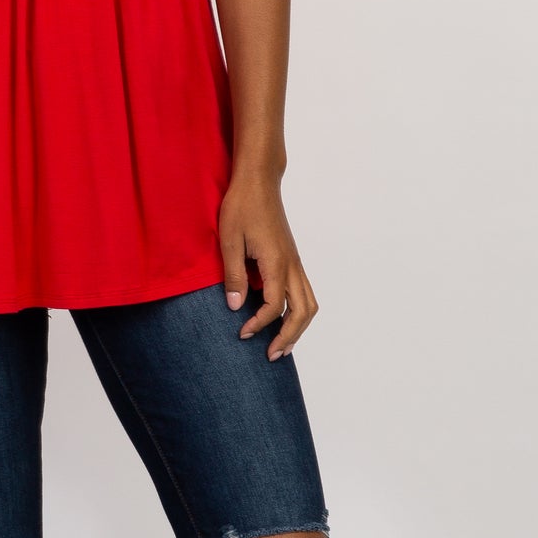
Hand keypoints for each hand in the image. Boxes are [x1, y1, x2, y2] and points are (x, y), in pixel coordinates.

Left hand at [217, 174, 318, 360]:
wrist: (258, 182)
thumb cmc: (241, 206)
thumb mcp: (229, 241)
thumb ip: (234, 275)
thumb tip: (234, 306)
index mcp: (276, 261)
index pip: (274, 305)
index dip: (259, 324)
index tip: (242, 333)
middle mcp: (291, 264)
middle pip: (302, 311)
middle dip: (288, 336)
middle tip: (271, 355)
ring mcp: (294, 261)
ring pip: (309, 303)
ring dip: (298, 327)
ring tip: (282, 346)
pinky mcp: (292, 258)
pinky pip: (304, 292)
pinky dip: (298, 311)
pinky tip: (281, 319)